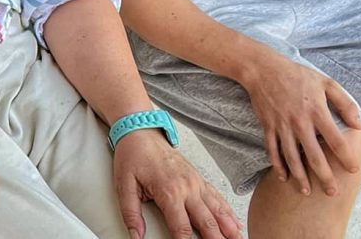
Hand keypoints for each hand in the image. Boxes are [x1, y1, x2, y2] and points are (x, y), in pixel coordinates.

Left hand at [114, 129, 241, 238]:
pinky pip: (217, 198)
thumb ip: (130, 213)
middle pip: (207, 222)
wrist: (142, 133)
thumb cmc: (134, 156)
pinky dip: (229, 213)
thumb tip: (136, 235)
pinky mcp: (199, 179)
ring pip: (218, 210)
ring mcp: (196, 183)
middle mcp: (188, 187)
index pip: (182, 228)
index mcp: (169, 191)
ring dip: (230, 228)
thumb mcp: (124, 185)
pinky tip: (236, 224)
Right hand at [239, 55, 360, 195]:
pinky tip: (283, 178)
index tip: (353, 169)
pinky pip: (273, 150)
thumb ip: (345, 103)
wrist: (263, 70)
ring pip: (292, 158)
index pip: (336, 140)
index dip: (346, 157)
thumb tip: (358, 124)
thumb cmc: (298, 75)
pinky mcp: (268, 127)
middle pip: (314, 156)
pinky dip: (277, 166)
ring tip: (307, 192)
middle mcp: (300, 123)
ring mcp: (282, 126)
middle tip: (332, 192)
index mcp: (317, 112)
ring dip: (300, 177)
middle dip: (324, 177)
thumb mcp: (326, 82)